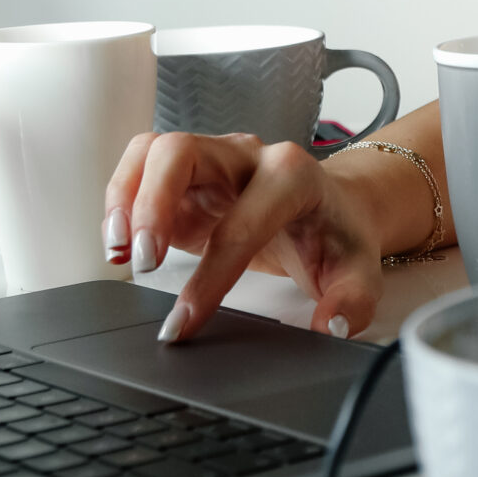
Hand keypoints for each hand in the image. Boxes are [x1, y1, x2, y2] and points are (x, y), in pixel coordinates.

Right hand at [102, 131, 385, 342]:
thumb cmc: (339, 236)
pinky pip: (142, 170)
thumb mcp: (361, 272)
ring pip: (153, 151)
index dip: (211, 274)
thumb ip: (352, 301)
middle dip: (153, 204)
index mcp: (293, 175)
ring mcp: (212, 160)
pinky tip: (117, 242)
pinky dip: (121, 200)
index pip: (243, 221)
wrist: (333, 207)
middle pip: (182, 151)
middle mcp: (247, 157)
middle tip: (141, 262)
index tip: (185, 320)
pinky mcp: (186, 177)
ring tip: (116, 249)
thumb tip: (329, 325)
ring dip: (125, 196)